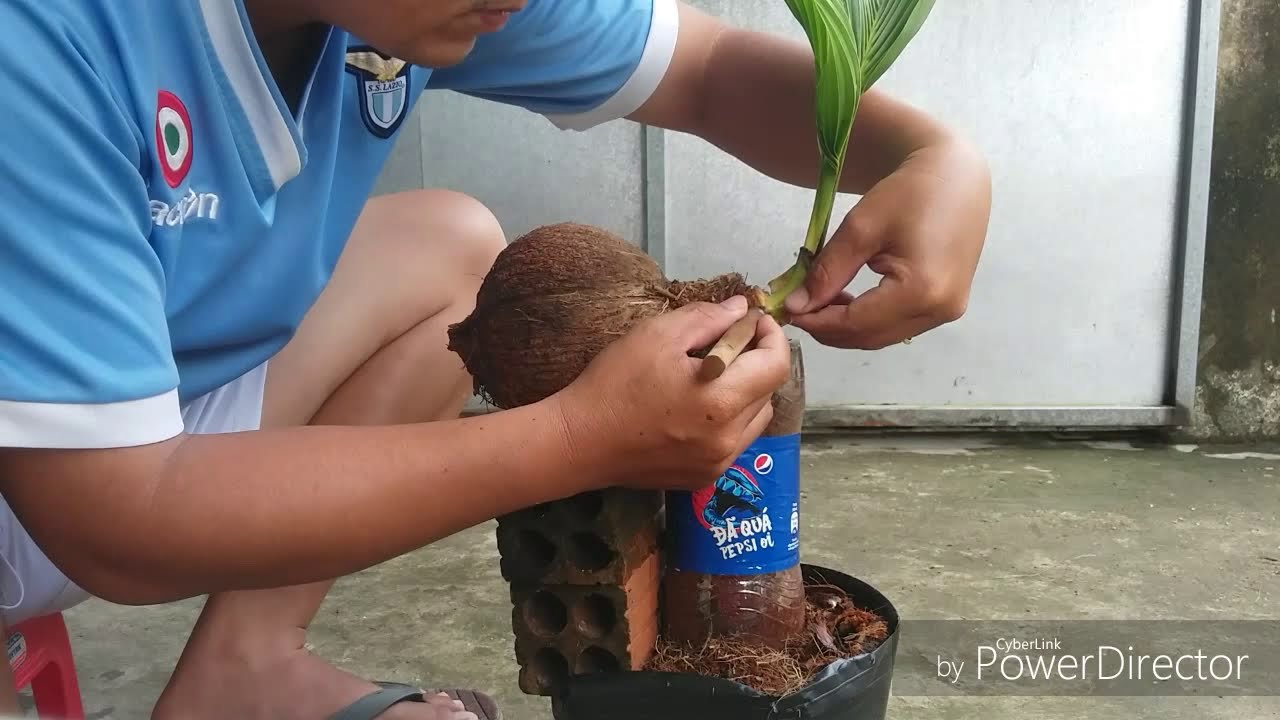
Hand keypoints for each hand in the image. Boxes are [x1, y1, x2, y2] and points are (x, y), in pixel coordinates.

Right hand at [555, 296, 790, 490]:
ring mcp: (718, 462)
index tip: (752, 321)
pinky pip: (736, 441)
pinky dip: (731, 418)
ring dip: (747, 391)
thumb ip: (708, 318)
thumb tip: (743, 309)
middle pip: (769, 390)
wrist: (579, 442)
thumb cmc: (615, 383)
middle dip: (756, 360)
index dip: (771, 336)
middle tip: (725, 341)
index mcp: (721, 400)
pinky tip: (699, 406)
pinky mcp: (705, 477)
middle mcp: (729, 438)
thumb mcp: (658, 335)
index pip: (776, 365)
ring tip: (713, 376)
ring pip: (756, 418)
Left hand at [784, 139, 990, 349]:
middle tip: (798, 307)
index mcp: (921, 291)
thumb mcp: (861, 228)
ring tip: (819, 300)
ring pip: (883, 336)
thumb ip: (828, 271)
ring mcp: (947, 312)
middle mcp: (940, 310)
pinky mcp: (947, 307)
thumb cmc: (910, 193)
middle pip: (870, 337)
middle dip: (829, 328)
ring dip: (847, 326)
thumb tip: (797, 305)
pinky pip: (898, 325)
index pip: (856, 323)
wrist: (956, 177)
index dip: (817, 322)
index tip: (787, 310)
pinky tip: (848, 300)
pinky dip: (868, 319)